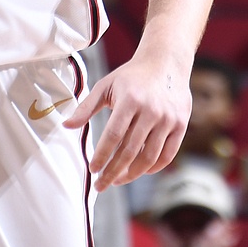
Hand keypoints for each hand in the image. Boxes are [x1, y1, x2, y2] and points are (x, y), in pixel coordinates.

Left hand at [63, 49, 190, 190]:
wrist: (166, 62)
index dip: (102, 156)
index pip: (113, 136)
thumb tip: (66, 126)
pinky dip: (153, 168)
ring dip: (132, 174)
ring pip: (149, 157)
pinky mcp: (181, 124)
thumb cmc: (131, 76)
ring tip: (117, 180)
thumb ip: (86, 107)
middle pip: (130, 151)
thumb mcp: (106, 85)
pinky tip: (139, 171)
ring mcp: (168, 119)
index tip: (93, 170)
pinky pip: (167, 155)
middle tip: (101, 185)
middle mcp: (151, 110)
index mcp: (131, 100)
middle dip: (113, 172)